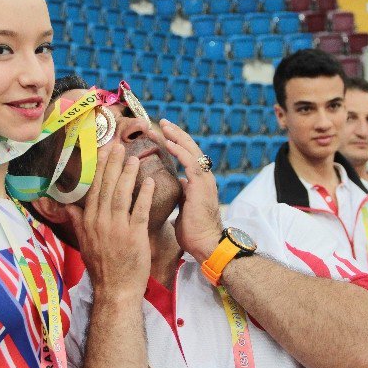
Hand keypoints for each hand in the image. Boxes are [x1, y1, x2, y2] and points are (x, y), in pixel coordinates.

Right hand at [66, 143, 154, 302]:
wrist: (115, 290)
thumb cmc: (101, 266)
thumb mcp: (84, 242)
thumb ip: (77, 221)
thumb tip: (68, 206)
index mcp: (89, 221)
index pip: (95, 188)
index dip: (101, 168)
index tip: (106, 151)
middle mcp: (100, 221)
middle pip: (107, 187)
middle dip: (113, 164)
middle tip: (120, 146)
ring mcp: (117, 228)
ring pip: (121, 195)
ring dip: (128, 175)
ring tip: (135, 158)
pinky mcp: (134, 236)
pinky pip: (140, 211)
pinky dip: (144, 195)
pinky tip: (150, 181)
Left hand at [160, 119, 221, 262]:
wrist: (206, 246)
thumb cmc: (193, 232)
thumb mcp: (183, 208)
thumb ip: (182, 194)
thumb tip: (178, 185)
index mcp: (198, 182)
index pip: (186, 156)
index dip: (174, 144)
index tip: (161, 134)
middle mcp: (203, 178)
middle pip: (190, 148)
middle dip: (175, 134)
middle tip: (160, 122)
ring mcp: (204, 180)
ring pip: (191, 150)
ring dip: (176, 136)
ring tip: (163, 125)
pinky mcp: (202, 186)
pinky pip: (191, 162)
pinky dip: (179, 150)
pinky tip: (168, 142)